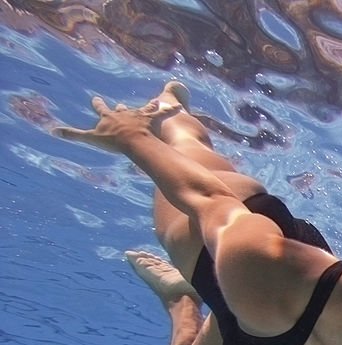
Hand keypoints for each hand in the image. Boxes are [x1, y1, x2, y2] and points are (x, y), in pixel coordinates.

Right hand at [52, 95, 180, 152]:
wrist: (132, 140)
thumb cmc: (112, 140)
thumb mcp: (91, 138)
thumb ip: (73, 135)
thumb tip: (53, 131)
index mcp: (109, 117)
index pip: (101, 108)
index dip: (98, 104)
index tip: (95, 98)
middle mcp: (125, 113)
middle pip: (122, 109)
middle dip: (122, 108)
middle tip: (122, 106)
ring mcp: (139, 115)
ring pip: (144, 108)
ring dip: (149, 106)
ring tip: (155, 102)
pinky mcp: (152, 119)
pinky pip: (164, 113)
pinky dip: (171, 110)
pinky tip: (180, 106)